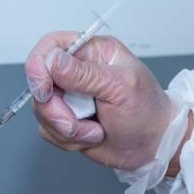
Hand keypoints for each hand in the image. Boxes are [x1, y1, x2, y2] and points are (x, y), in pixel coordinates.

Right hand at [25, 32, 179, 171]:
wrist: (153, 147)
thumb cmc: (147, 113)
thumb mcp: (121, 88)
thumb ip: (84, 74)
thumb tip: (51, 60)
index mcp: (92, 53)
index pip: (50, 47)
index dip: (39, 67)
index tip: (45, 91)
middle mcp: (75, 72)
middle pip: (40, 83)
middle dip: (56, 111)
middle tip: (76, 123)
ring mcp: (68, 97)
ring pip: (41, 110)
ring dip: (66, 128)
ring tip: (95, 131)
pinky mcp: (64, 119)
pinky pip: (47, 129)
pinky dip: (68, 140)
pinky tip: (91, 136)